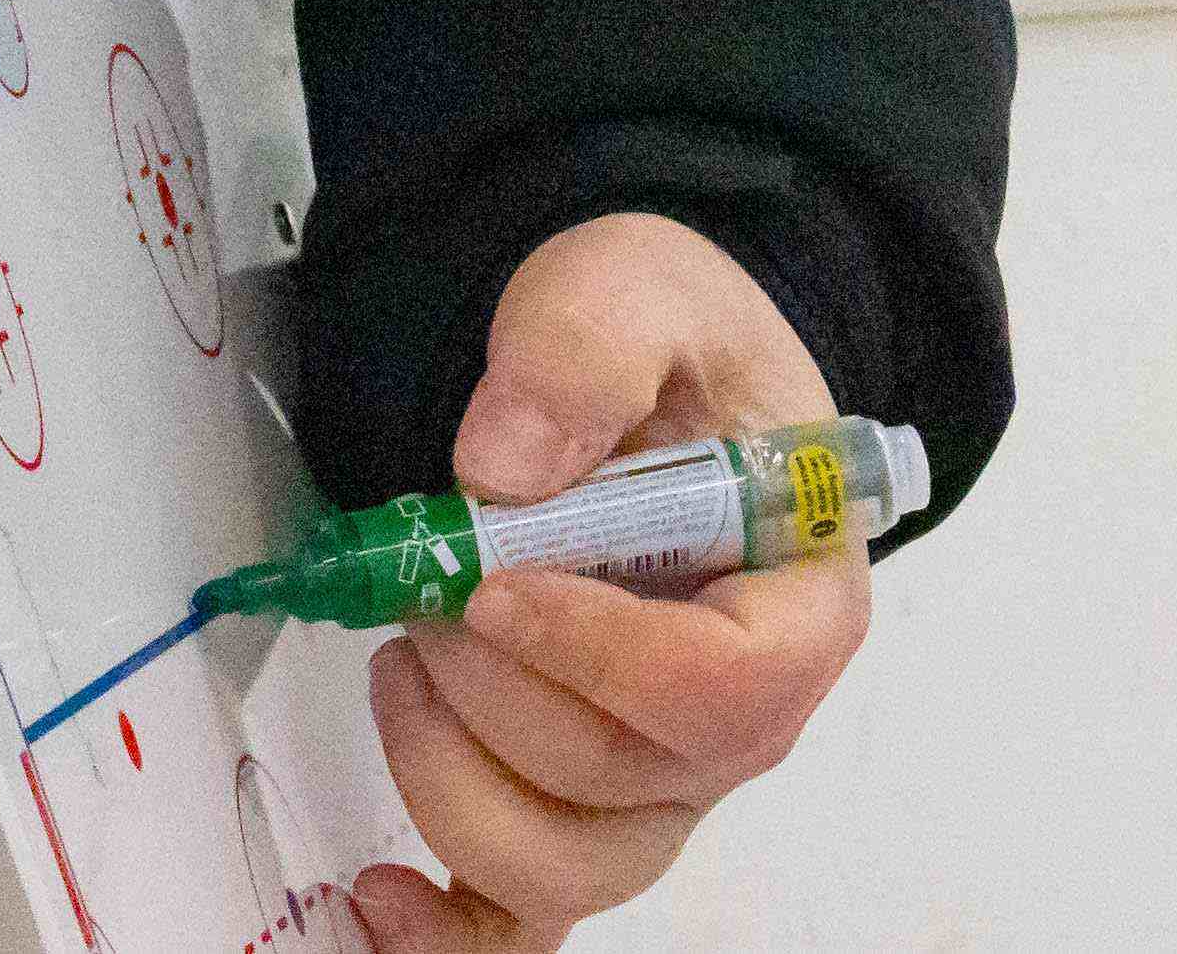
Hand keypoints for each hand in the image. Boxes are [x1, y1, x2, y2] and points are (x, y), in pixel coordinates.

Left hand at [348, 214, 875, 949]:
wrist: (649, 381)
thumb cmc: (668, 347)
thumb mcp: (635, 286)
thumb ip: (582, 347)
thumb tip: (498, 467)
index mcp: (801, 601)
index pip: (722, 689)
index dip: (597, 655)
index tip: (491, 582)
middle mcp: (751, 721)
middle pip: (619, 778)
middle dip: (490, 687)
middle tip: (425, 580)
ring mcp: (666, 784)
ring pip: (562, 864)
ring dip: (449, 774)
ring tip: (404, 659)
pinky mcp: (585, 811)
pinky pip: (526, 918)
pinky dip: (446, 931)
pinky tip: (375, 900)